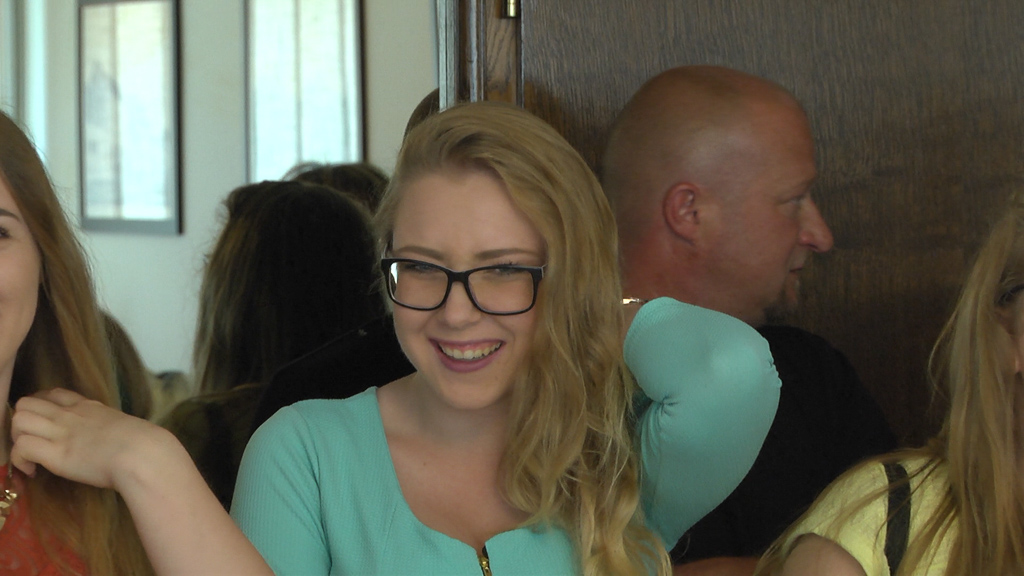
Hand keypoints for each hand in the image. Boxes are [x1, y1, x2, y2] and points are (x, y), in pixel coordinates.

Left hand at [10, 388, 165, 490]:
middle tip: (34, 443)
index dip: (40, 408)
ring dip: (17, 440)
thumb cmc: (144, 443)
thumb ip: (110, 427)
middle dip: (22, 423)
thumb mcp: (124, 425)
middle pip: (26, 403)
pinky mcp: (56, 454)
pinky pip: (21, 448)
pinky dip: (20, 461)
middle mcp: (69, 415)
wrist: (142, 453)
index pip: (52, 394)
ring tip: (30, 457)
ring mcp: (61, 433)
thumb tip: (113, 439)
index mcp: (88, 407)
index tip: (45, 426)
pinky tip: (33, 472)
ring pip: (18, 420)